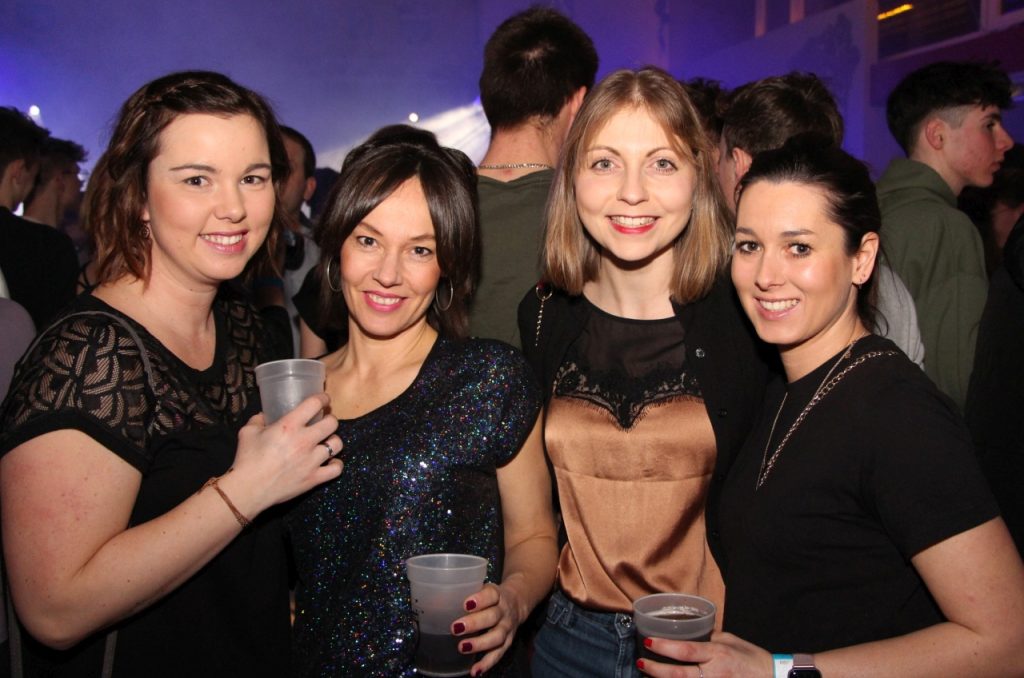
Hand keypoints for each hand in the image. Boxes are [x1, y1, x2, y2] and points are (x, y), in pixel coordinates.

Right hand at [227, 393, 342, 515]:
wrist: (248, 489)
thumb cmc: (247, 459)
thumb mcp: (247, 432)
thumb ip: (258, 420)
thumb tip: (264, 416)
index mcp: (289, 426)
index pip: (314, 404)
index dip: (322, 399)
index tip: (323, 400)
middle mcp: (305, 441)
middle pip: (332, 423)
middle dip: (330, 420)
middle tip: (323, 423)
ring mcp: (312, 461)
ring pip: (337, 444)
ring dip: (333, 441)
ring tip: (326, 442)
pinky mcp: (314, 478)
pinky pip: (336, 469)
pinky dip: (336, 464)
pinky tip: (330, 462)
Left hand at [449, 582, 525, 676]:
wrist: (516, 602)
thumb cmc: (490, 597)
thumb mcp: (481, 588)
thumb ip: (464, 593)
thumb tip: (434, 601)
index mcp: (496, 594)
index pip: (491, 595)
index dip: (480, 600)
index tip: (465, 604)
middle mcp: (504, 611)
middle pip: (492, 617)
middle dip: (474, 623)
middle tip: (455, 628)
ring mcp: (507, 628)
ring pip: (497, 637)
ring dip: (479, 644)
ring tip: (462, 647)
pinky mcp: (507, 643)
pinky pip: (498, 654)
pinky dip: (487, 664)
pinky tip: (475, 671)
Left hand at [637, 632, 772, 677]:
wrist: (772, 677)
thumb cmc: (751, 658)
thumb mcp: (730, 641)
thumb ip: (708, 638)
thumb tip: (687, 633)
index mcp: (718, 654)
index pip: (686, 650)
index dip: (665, 647)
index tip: (649, 642)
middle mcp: (715, 673)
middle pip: (679, 674)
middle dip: (656, 670)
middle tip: (641, 662)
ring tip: (647, 675)